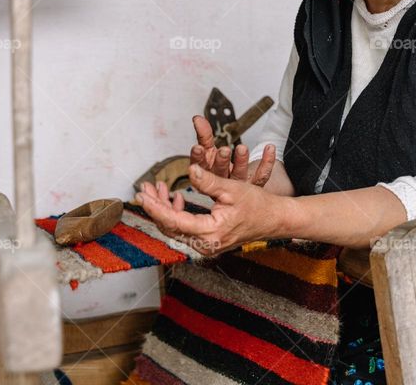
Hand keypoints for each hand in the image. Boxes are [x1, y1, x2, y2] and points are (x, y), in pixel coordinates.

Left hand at [136, 163, 287, 256]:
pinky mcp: (208, 241)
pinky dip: (176, 213)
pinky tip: (176, 197)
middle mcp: (206, 244)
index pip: (174, 221)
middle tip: (145, 188)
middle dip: (155, 206)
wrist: (274, 220)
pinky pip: (185, 229)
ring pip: (175, 228)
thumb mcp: (232, 189)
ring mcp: (206, 245)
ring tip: (156, 188)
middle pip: (170, 227)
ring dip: (164, 208)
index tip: (142, 195)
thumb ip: (209, 181)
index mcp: (211, 233)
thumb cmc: (257, 205)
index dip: (156, 207)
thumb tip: (189, 171)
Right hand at [189, 115, 274, 185]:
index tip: (198, 147)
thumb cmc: (219, 165)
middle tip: (224, 150)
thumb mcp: (209, 150)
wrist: (237, 188)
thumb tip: (197, 118)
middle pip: (220, 173)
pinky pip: (262, 175)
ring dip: (241, 161)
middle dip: (221, 161)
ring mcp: (238, 185)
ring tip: (242, 148)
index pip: (201, 166)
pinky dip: (267, 162)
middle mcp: (222, 181)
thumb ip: (204, 135)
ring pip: (239, 175)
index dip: (198, 157)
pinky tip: (269, 148)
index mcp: (208, 172)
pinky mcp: (253, 186)